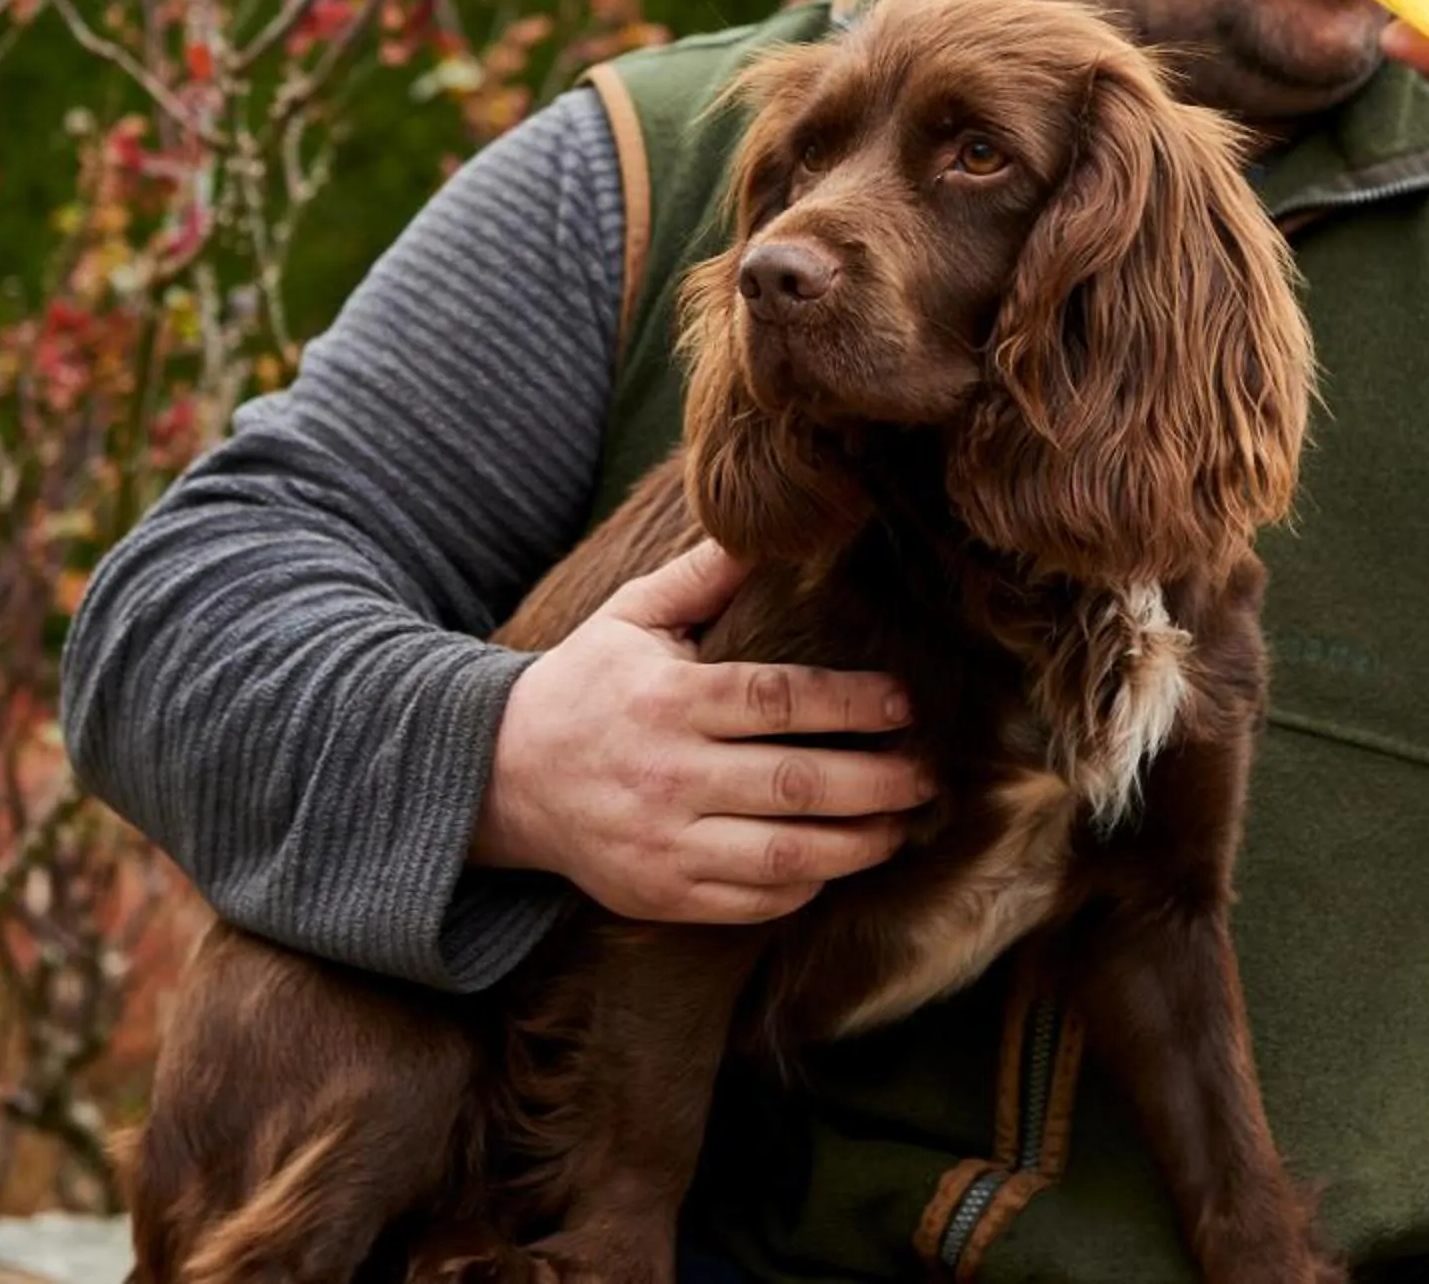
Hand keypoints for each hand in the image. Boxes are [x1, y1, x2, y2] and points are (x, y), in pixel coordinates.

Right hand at [470, 540, 931, 923]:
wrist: (501, 776)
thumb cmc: (584, 685)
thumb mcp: (630, 617)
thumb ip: (700, 577)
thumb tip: (764, 528)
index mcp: (668, 699)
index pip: (779, 701)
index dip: (852, 703)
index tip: (905, 704)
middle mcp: (668, 773)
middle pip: (797, 784)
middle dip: (878, 782)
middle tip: (927, 775)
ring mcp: (665, 841)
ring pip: (786, 854)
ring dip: (859, 844)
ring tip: (901, 826)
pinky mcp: (662, 894)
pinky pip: (754, 901)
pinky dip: (806, 884)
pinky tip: (836, 860)